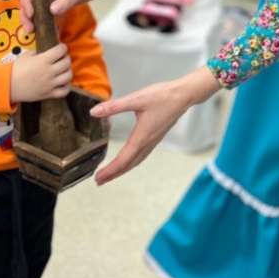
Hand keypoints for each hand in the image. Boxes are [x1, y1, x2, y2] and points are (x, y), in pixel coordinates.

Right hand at [10, 44, 72, 102]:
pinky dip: (66, 86)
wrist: (8, 86)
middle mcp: (49, 72)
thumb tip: (49, 50)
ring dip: (67, 71)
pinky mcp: (49, 94)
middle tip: (61, 58)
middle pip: (67, 62)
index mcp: (43, 60)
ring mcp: (50, 84)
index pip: (61, 50)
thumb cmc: (16, 69)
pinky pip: (64, 91)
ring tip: (63, 70)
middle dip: (66, 58)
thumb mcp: (27, 56)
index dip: (62, 47)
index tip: (60, 48)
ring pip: (68, 76)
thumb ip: (39, 52)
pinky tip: (62, 82)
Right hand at [20, 0, 120, 30]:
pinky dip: (48, 21)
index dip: (27, 0)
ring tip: (36, 34)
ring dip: (35, 19)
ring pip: (38, 6)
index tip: (31, 15)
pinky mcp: (62, 0)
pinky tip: (50, 33)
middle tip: (30, 30)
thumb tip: (51, 11)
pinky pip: (50, 11)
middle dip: (27, 14)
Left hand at [89, 67, 220, 184]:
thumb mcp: (136, 99)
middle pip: (129, 164)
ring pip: (136, 161)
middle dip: (113, 174)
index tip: (98, 178)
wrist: (184, 95)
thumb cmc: (162, 96)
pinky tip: (129, 159)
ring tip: (110, 174)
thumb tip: (94, 111)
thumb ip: (114, 106)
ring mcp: (153, 141)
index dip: (110, 170)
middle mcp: (148, 142)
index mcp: (141, 136)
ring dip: (122, 169)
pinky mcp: (156, 137)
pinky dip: (131, 162)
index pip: (123, 159)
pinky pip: (142, 155)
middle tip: (99, 181)